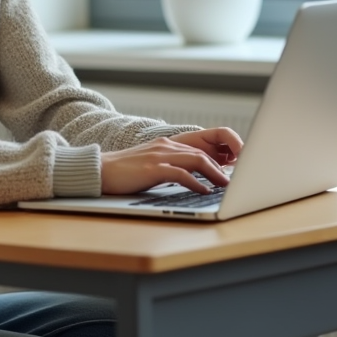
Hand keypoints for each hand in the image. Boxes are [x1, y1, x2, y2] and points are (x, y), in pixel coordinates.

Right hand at [100, 127, 242, 194]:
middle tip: (235, 182)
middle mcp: (165, 146)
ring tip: (226, 186)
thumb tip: (190, 180)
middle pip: (202, 154)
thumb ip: (169, 167)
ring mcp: (159, 156)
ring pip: (196, 161)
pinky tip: (204, 191)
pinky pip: (181, 174)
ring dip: (215, 174)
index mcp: (166, 144)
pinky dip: (196, 183)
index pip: (198, 150)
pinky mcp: (153, 168)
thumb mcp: (150, 165)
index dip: (217, 161)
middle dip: (221, 168)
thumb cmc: (125, 172)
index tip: (229, 173)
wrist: (101, 170)